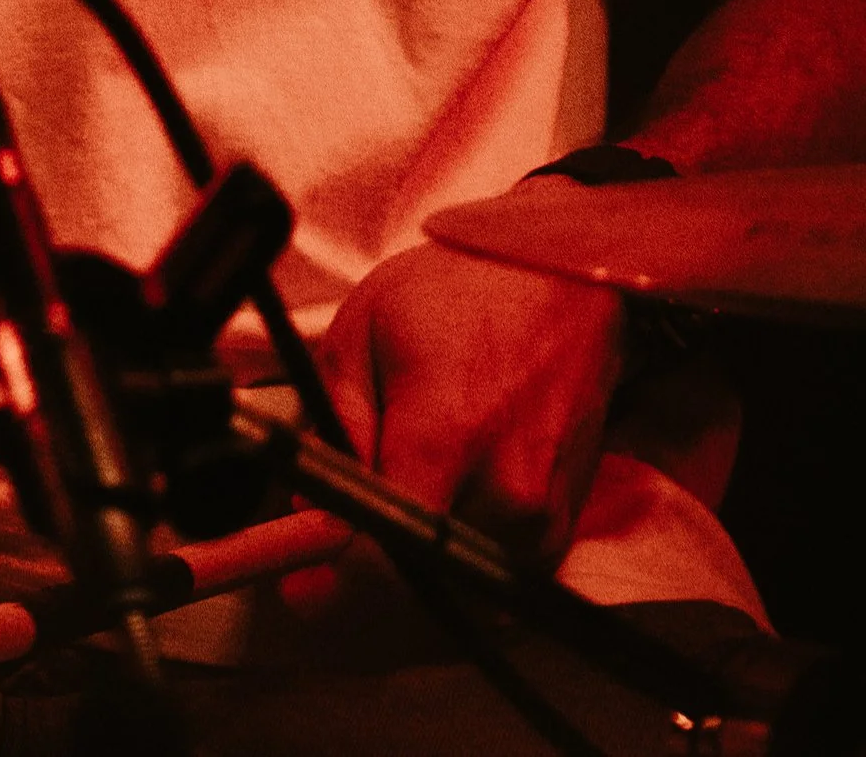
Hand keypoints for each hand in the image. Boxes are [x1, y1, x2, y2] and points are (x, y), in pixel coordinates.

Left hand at [317, 222, 626, 569]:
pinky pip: (492, 575)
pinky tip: (446, 501)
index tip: (304, 574)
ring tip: (404, 494)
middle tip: (341, 530)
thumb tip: (312, 509)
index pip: (384, 552)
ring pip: (453, 584)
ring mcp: (541, 517)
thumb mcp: (365, 329)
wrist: (560, 282)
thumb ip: (333, 424)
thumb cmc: (459, 295)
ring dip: (416, 561)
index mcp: (446, 436)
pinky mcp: (561, 529)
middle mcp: (503, 490)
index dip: (337, 567)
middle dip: (370, 560)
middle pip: (416, 577)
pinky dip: (458, 555)